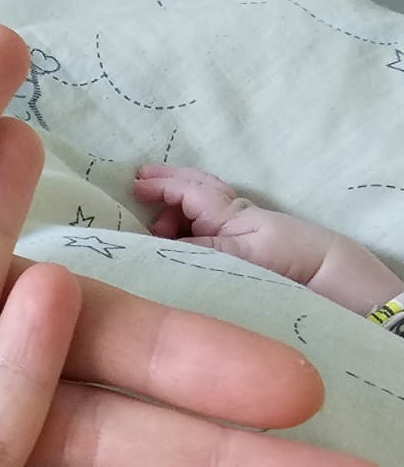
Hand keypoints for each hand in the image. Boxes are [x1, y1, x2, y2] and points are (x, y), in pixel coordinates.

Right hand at [134, 164, 401, 314]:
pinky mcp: (241, 259)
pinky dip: (185, 236)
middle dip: (165, 191)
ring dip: (173, 218)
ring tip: (155, 234)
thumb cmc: (287, 261)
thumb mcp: (236, 253)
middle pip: (193, 197)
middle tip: (139, 196)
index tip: (134, 184)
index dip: (161, 185)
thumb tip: (155, 247)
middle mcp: (231, 221)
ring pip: (197, 218)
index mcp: (228, 213)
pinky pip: (204, 238)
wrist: (332, 282)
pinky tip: (177, 249)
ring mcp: (236, 239)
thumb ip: (196, 249)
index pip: (188, 191)